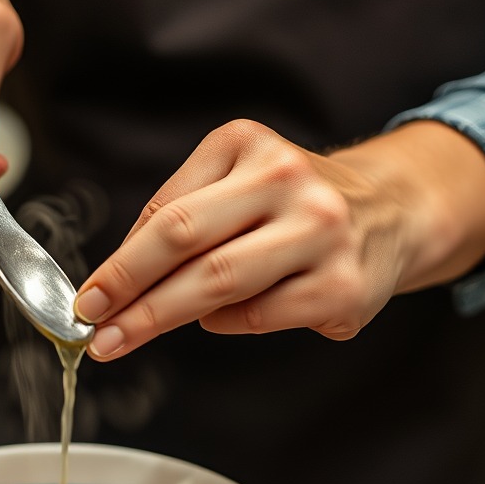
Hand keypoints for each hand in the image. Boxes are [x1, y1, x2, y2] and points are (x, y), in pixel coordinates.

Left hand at [73, 119, 484, 358]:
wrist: (396, 208)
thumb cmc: (294, 203)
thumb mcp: (237, 178)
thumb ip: (181, 213)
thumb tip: (119, 274)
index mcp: (249, 146)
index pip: (167, 214)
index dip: (121, 264)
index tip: (88, 299)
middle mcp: (289, 182)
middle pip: (187, 245)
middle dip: (131, 296)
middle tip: (96, 330)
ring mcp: (323, 235)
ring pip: (222, 288)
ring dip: (163, 319)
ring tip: (128, 337)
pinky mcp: (344, 287)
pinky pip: (261, 318)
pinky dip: (228, 324)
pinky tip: (224, 317)